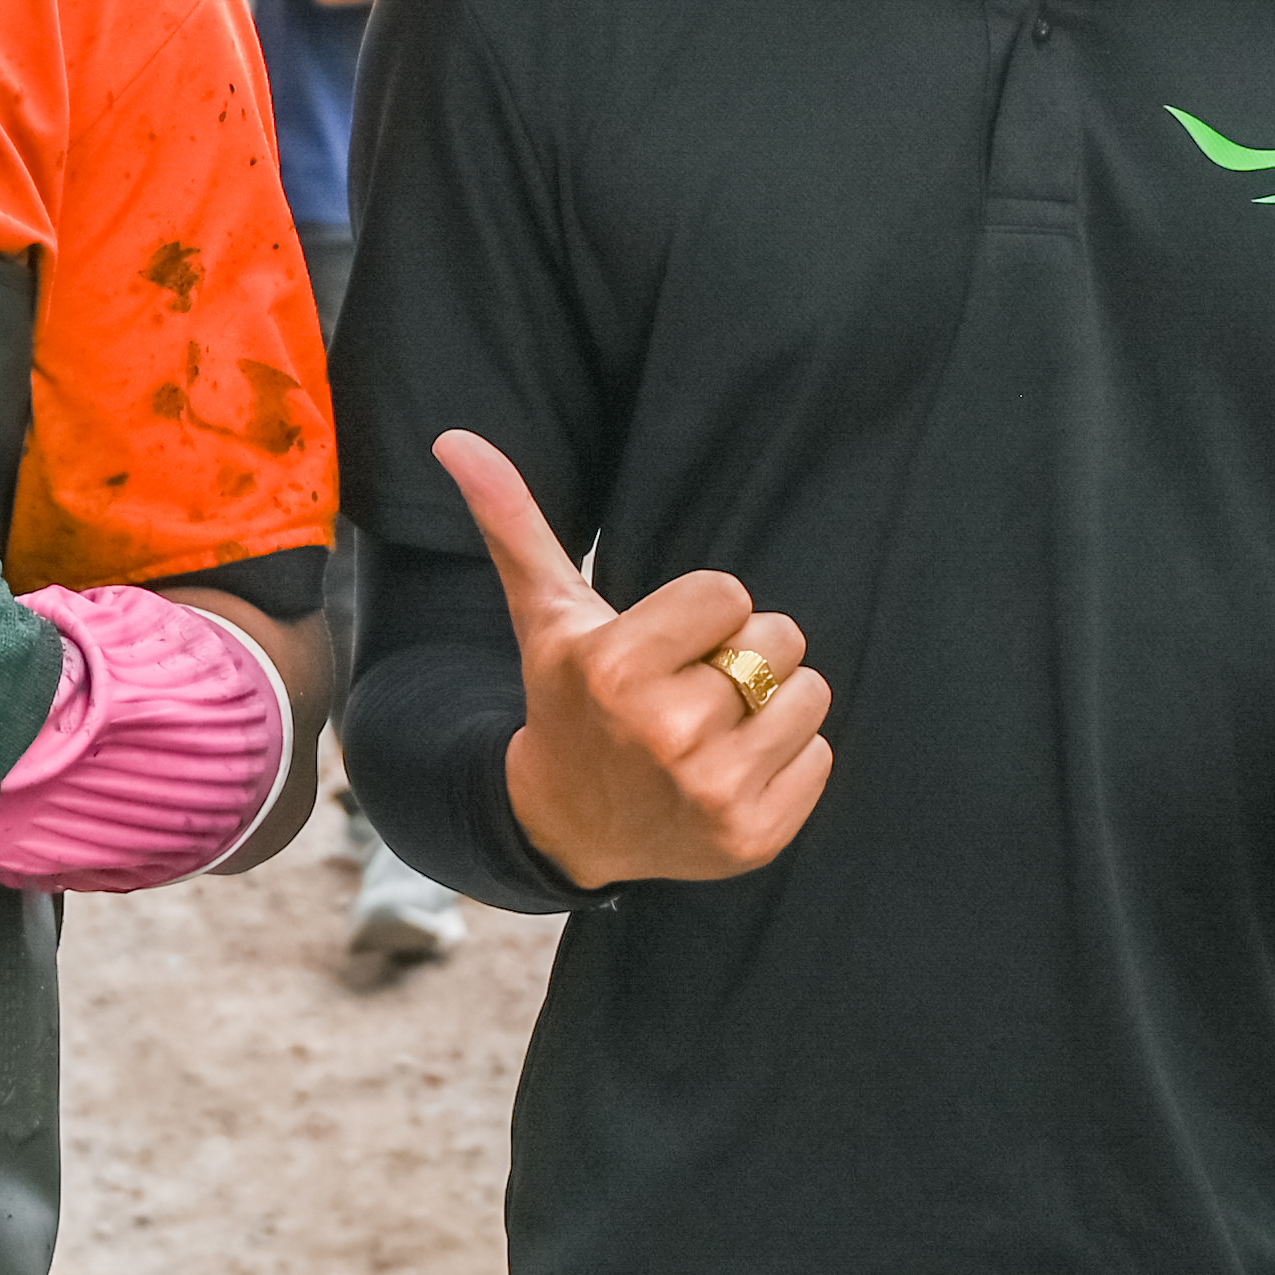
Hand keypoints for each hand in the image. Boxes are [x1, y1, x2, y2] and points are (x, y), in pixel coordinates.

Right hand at [443, 433, 830, 888]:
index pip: (730, 593)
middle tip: (689, 689)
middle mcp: (666, 733)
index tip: (664, 648)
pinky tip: (730, 772)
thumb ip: (512, 520)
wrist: (566, 826)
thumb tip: (454, 437)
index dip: (702, 615)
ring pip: (809, 695)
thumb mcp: (543, 614)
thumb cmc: (568, 700)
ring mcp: (712, 793)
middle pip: (779, 637)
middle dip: (741, 653)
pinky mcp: (752, 837)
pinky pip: (820, 756)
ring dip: (772, 705)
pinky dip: (787, 761)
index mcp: (616, 669)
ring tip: (714, 729)